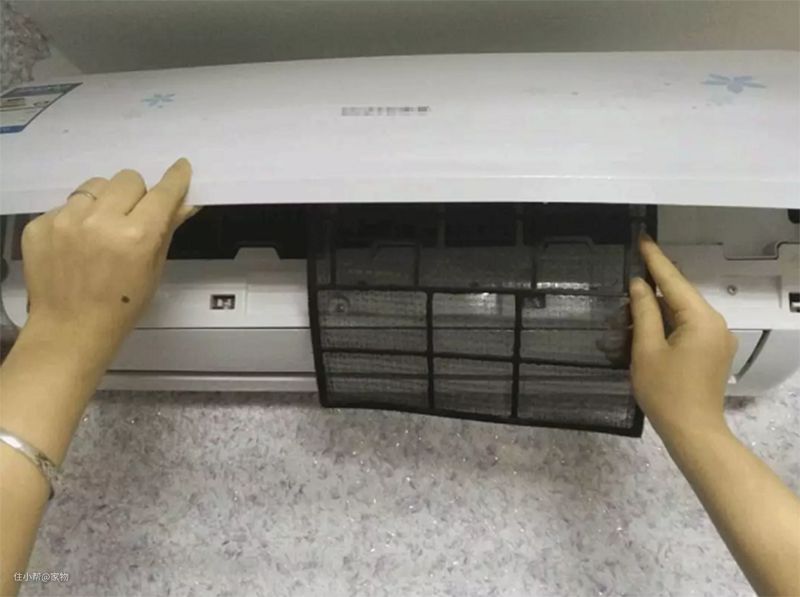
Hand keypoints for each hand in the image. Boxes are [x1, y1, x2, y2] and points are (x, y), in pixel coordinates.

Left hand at [19, 158, 195, 361]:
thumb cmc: (123, 306)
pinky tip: (76, 246)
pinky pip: (67, 205)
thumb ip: (166, 229)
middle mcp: (100, 220)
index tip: (181, 167)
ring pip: (95, 187)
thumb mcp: (153, 270)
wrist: (70, 330)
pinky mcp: (40, 225)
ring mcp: (65, 220)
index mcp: (136, 236)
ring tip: (100, 231)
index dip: (175, 179)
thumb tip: (184, 202)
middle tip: (134, 217)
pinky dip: (77, 220)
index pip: (162, 192)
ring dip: (104, 202)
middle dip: (136, 194)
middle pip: (127, 179)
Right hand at [629, 234, 737, 439]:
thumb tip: (640, 284)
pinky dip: (668, 321)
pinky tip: (648, 323)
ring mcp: (718, 338)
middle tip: (628, 270)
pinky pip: (689, 326)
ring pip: (684, 311)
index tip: (642, 238)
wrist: (693, 431)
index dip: (654, 259)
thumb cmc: (665, 392)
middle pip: (680, 294)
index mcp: (701, 319)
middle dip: (654, 285)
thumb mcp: (646, 349)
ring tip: (630, 301)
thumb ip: (643, 311)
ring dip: (658, 307)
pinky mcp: (714, 352)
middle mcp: (716, 323)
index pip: (673, 280)